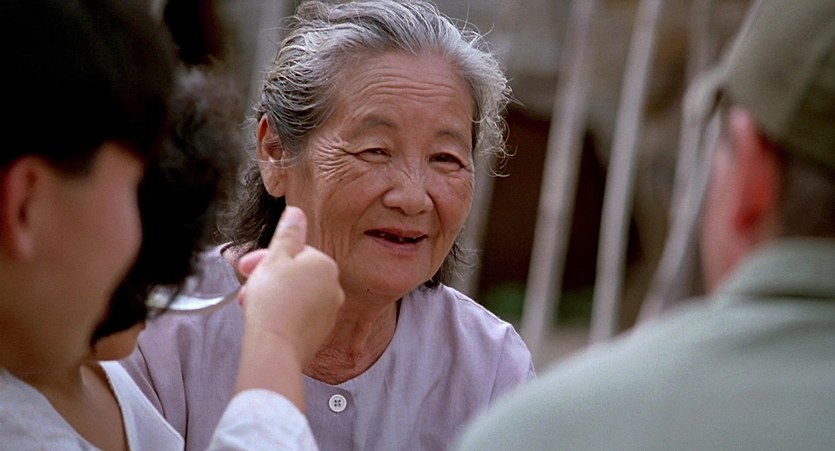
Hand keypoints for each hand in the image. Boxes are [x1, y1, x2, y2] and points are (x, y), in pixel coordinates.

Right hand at [237, 206, 343, 366]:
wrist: (276, 348)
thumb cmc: (274, 301)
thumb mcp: (276, 258)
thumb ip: (288, 233)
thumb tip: (297, 212)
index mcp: (325, 266)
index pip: (294, 253)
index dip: (267, 258)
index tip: (247, 267)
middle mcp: (333, 288)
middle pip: (294, 275)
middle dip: (267, 278)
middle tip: (246, 287)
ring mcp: (329, 313)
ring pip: (294, 296)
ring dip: (271, 296)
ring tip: (250, 305)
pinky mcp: (320, 333)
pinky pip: (297, 316)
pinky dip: (281, 315)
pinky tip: (264, 320)